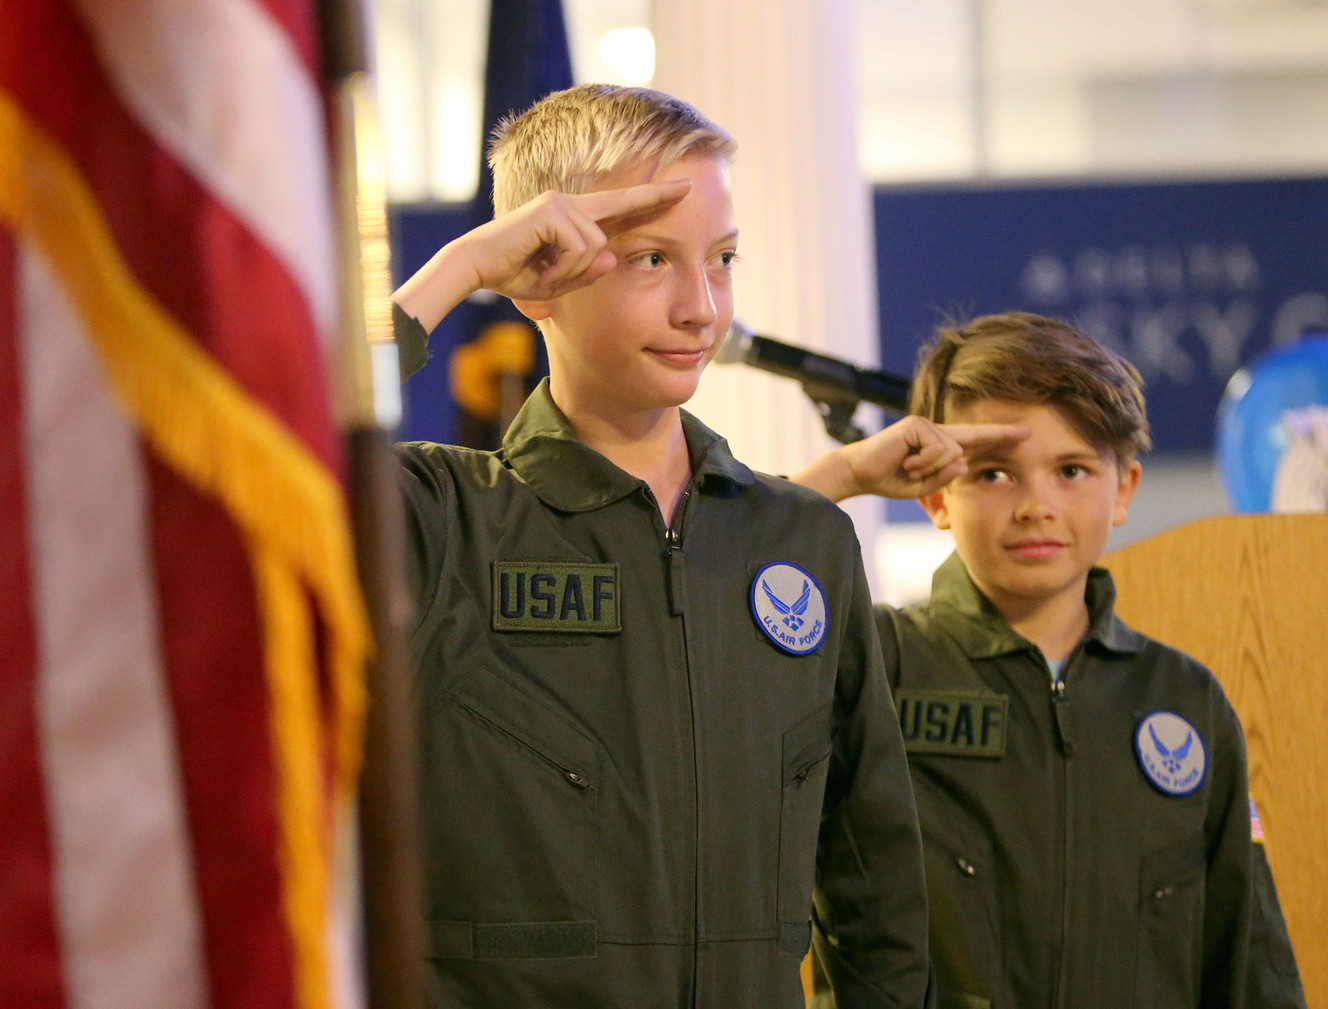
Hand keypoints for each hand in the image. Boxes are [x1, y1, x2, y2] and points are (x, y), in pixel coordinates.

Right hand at [458, 180, 691, 301]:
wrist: (476, 267)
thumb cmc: (512, 274)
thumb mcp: (559, 282)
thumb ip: (587, 272)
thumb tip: (612, 259)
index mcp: (573, 217)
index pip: (620, 206)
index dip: (650, 198)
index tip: (681, 190)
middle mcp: (570, 203)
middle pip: (622, 204)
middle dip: (656, 196)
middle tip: (692, 186)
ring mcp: (561, 203)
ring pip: (596, 246)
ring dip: (573, 271)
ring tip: (546, 275)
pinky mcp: (552, 211)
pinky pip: (580, 248)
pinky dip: (564, 268)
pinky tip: (543, 269)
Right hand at [791, 416, 1029, 501]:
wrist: (859, 473)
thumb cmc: (889, 480)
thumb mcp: (923, 486)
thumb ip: (945, 477)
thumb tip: (964, 461)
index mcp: (939, 446)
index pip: (974, 440)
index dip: (998, 437)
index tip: (1023, 434)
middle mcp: (936, 432)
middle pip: (974, 434)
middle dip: (1000, 435)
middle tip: (1029, 432)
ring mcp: (926, 425)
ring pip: (952, 451)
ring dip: (931, 469)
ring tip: (910, 470)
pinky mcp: (917, 424)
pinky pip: (938, 449)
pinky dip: (924, 463)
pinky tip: (906, 463)